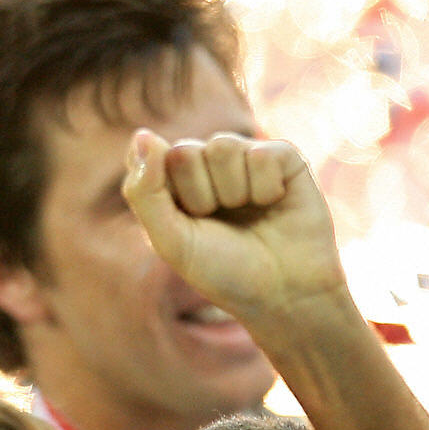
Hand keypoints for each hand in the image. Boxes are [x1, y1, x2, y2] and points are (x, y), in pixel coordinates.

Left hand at [123, 131, 346, 326]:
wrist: (284, 295)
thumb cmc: (224, 271)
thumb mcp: (171, 241)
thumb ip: (144, 191)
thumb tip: (144, 134)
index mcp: (175, 182)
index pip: (152, 158)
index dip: (170, 196)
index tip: (188, 222)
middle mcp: (208, 164)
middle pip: (184, 152)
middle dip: (200, 197)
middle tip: (221, 224)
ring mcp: (245, 157)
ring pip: (223, 146)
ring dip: (233, 192)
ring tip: (250, 215)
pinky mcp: (283, 157)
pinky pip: (262, 153)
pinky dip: (266, 188)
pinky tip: (276, 203)